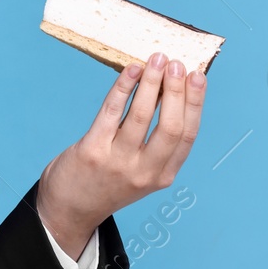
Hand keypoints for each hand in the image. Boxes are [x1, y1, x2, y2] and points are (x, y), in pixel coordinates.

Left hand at [35, 52, 207, 257]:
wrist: (70, 209)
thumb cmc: (106, 182)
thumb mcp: (141, 172)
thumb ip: (155, 143)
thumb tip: (166, 92)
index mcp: (163, 176)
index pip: (188, 135)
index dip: (195, 103)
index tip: (198, 77)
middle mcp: (145, 171)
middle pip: (170, 125)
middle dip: (176, 90)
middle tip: (176, 62)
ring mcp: (118, 162)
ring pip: (142, 115)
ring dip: (151, 83)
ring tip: (155, 59)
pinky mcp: (93, 151)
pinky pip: (112, 112)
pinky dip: (123, 88)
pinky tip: (131, 71)